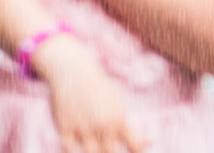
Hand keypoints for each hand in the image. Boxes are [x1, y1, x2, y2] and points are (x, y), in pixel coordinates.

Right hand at [33, 35, 143, 152]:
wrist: (71, 69)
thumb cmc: (97, 84)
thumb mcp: (117, 100)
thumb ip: (129, 125)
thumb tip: (147, 143)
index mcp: (119, 118)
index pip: (135, 145)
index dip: (137, 151)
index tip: (135, 151)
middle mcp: (103, 124)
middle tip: (110, 148)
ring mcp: (83, 126)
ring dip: (95, 152)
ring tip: (96, 147)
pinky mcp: (65, 126)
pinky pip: (69, 149)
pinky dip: (72, 151)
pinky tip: (76, 148)